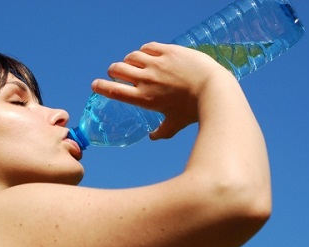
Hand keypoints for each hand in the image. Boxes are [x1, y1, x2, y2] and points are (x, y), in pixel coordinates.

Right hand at [91, 42, 230, 139]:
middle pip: (117, 69)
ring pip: (131, 56)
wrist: (213, 90)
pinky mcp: (168, 51)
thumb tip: (153, 137)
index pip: (112, 90)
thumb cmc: (193, 111)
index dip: (100, 86)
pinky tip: (148, 54)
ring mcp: (156, 63)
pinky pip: (148, 47)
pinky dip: (144, 51)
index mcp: (143, 98)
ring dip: (129, 60)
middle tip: (117, 73)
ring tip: (134, 63)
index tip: (95, 85)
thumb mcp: (175, 124)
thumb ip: (162, 132)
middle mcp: (145, 79)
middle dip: (114, 71)